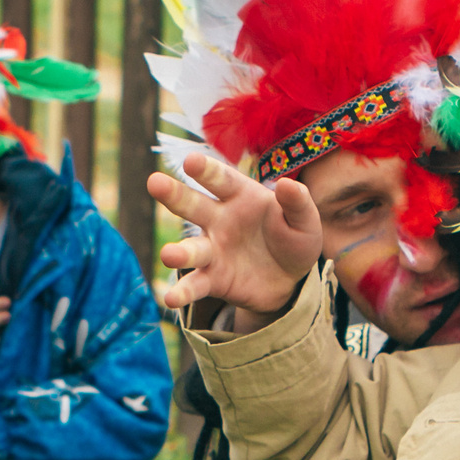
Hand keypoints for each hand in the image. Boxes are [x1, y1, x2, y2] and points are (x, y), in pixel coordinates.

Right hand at [145, 150, 321, 315]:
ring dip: (178, 252)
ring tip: (169, 256)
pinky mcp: (213, 279)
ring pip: (191, 248)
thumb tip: (288, 185)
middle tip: (154, 183)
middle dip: (173, 194)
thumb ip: (297, 203)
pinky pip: (195, 284)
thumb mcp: (305, 221)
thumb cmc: (294, 238)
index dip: (206, 170)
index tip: (191, 160)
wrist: (291, 279)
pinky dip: (183, 292)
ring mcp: (212, 249)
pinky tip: (171, 299)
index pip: (221, 179)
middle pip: (192, 204)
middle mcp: (219, 219)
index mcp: (240, 196)